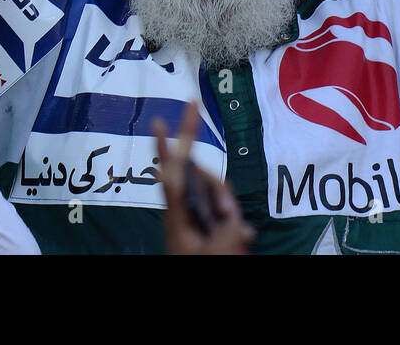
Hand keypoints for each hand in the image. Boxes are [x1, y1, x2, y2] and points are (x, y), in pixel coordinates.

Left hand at [154, 103, 253, 254]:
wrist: (195, 279)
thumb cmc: (196, 266)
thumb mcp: (212, 255)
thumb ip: (226, 235)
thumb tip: (240, 225)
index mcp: (176, 215)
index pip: (169, 173)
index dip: (164, 145)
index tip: (158, 121)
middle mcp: (185, 209)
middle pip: (198, 174)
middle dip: (209, 170)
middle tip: (208, 155)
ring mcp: (199, 215)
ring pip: (216, 189)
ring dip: (228, 203)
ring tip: (232, 229)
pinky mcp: (211, 224)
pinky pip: (226, 208)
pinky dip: (234, 218)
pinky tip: (241, 236)